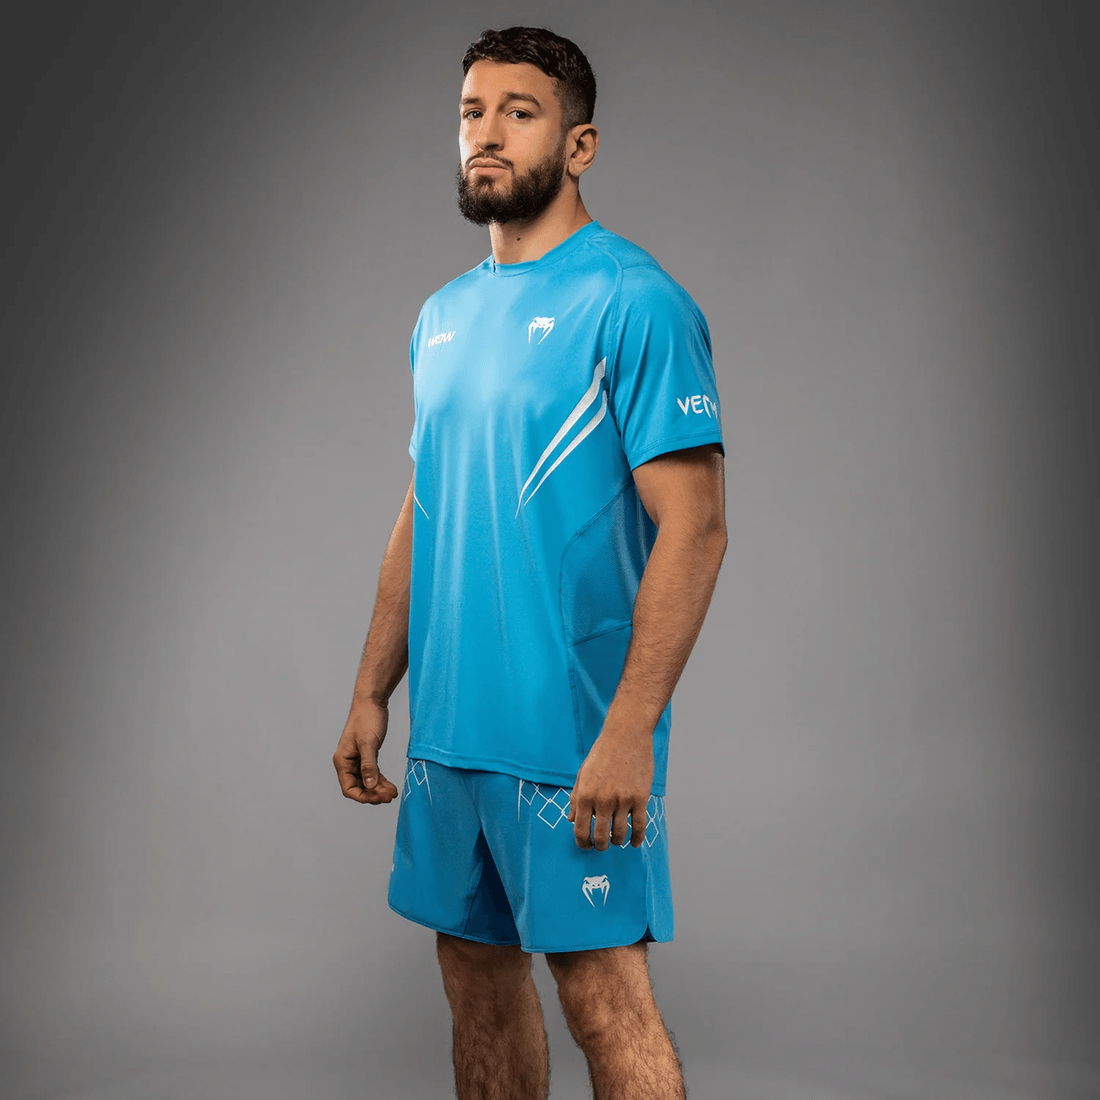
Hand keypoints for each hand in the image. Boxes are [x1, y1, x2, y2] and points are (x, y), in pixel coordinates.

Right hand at [333, 701, 399, 803]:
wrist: (372, 702)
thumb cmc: (367, 719)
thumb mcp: (368, 743)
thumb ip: (368, 765)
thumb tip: (370, 786)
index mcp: (342, 761)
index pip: (349, 788)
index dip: (363, 796)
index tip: (378, 798)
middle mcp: (347, 763)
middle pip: (359, 787)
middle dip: (373, 794)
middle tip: (390, 797)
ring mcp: (357, 760)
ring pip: (367, 782)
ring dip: (379, 789)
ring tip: (393, 793)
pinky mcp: (367, 755)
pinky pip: (372, 774)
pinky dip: (381, 781)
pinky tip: (390, 786)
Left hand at [567, 729, 653, 849]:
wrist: (626, 735)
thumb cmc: (602, 753)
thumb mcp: (582, 774)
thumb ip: (575, 798)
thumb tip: (570, 821)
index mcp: (585, 795)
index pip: (580, 830)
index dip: (582, 843)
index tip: (586, 846)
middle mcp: (602, 800)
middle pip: (600, 837)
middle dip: (600, 846)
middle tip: (601, 845)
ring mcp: (622, 800)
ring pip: (619, 834)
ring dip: (617, 841)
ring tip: (616, 840)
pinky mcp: (640, 798)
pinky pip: (639, 826)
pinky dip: (636, 839)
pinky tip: (633, 842)